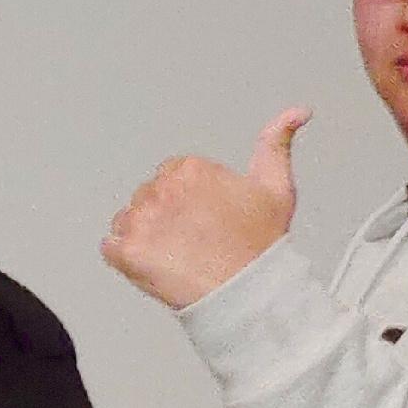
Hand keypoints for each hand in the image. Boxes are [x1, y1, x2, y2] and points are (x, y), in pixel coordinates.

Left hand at [102, 111, 309, 312]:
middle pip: (149, 197)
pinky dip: (126, 257)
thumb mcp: (276, 186)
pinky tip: (156, 263)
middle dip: (166, 215)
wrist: (248, 293)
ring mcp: (140, 221)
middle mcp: (160, 190)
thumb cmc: (261, 245)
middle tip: (194, 239)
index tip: (204, 216)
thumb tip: (296, 113)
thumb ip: (276, 143)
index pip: (172, 176)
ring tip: (179, 253)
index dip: (188, 199)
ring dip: (145, 235)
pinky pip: (111, 248)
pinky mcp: (125, 251)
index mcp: (190, 169)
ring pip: (129, 221)